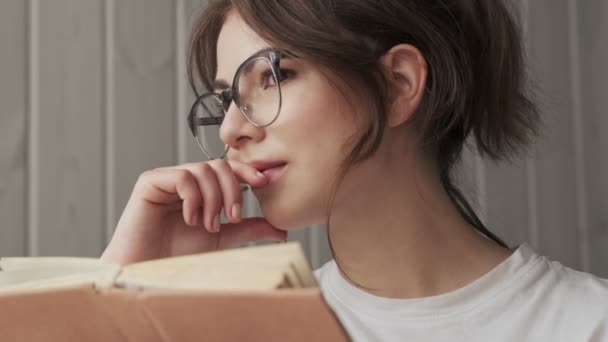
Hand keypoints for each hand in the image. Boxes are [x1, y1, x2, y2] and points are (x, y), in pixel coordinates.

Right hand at [100, 159, 286, 264]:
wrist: (148, 268)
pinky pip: (183, 176)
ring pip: (204, 170)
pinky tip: (189, 219)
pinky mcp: (150, 181)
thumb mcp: (223, 238)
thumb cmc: (179, 254)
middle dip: (232, 190)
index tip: (263, 182)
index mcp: (202, 188)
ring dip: (213, 199)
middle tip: (232, 216)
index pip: (229, 169)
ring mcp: (167, 178)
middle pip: (220, 165)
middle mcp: (185, 179)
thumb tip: (281, 229)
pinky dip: (193, 198)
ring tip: (207, 225)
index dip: (247, 171)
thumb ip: (249, 228)